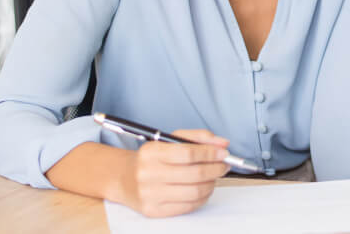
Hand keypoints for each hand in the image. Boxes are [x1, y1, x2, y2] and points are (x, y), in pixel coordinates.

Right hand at [116, 129, 230, 217]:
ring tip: (214, 177)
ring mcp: (149, 194)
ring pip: (194, 192)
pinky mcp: (153, 211)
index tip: (223, 152)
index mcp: (151, 152)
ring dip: (212, 183)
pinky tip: (204, 189)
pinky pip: (188, 206)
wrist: (124, 179)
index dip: (211, 153)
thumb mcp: (171, 140)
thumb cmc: (153, 158)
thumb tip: (223, 143)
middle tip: (224, 165)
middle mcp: (148, 173)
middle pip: (195, 174)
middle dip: (216, 169)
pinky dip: (203, 197)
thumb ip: (198, 138)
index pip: (188, 153)